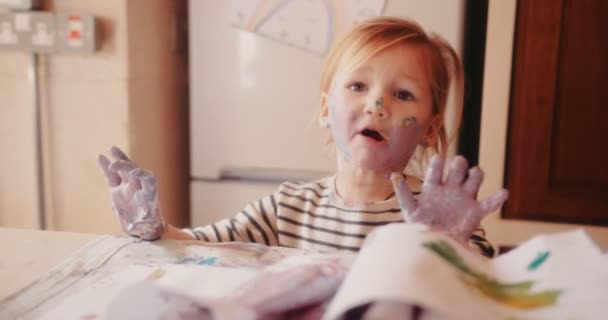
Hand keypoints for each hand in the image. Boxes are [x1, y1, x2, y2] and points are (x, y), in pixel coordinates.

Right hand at [98, 146, 164, 239]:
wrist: (145, 229)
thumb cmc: (149, 228)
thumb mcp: (147, 229)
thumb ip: (142, 225)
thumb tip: (135, 227)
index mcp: (149, 195)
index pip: (148, 179)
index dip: (142, 174)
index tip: (134, 172)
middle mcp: (139, 188)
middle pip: (135, 171)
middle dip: (126, 166)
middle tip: (115, 164)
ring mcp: (128, 188)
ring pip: (124, 170)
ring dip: (119, 159)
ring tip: (112, 148)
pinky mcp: (117, 191)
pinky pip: (112, 176)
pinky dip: (107, 167)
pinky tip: (100, 156)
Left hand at [390, 155, 507, 243]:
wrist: (432, 245)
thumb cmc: (419, 226)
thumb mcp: (409, 209)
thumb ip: (403, 193)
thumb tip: (394, 174)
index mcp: (433, 188)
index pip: (435, 171)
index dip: (437, 164)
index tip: (437, 159)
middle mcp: (450, 189)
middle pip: (458, 169)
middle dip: (459, 164)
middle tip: (458, 164)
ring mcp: (464, 198)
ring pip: (474, 179)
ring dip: (475, 174)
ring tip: (474, 174)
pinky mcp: (475, 212)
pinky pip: (489, 204)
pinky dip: (497, 199)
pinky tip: (503, 193)